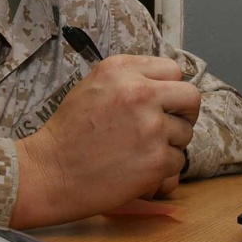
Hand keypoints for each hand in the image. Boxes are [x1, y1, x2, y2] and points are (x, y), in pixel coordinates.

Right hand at [10, 54, 198, 227]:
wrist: (50, 171)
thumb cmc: (68, 132)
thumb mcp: (94, 86)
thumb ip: (129, 79)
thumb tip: (165, 86)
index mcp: (122, 70)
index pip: (173, 70)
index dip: (171, 89)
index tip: (165, 103)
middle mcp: (140, 93)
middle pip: (191, 97)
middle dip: (185, 113)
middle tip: (170, 126)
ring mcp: (151, 127)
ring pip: (185, 133)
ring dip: (170, 144)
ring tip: (141, 150)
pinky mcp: (157, 159)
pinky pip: (178, 161)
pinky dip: (162, 169)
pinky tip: (138, 168)